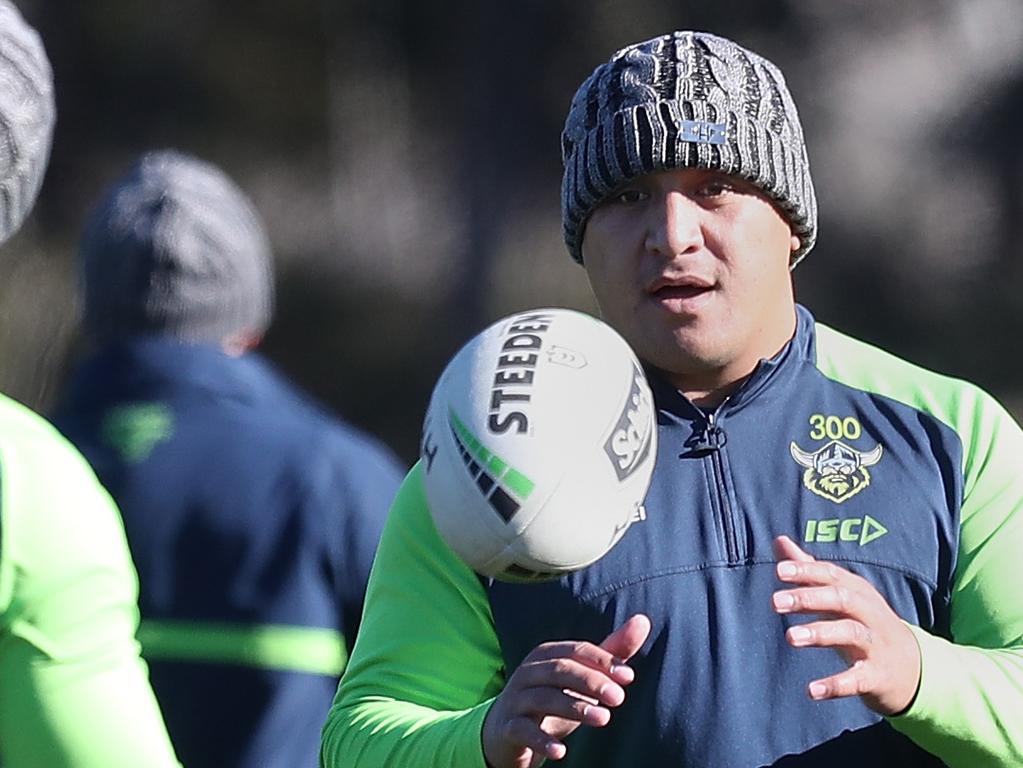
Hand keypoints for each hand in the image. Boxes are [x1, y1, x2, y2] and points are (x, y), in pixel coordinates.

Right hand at [481, 613, 649, 767]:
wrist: (508, 734)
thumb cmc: (552, 700)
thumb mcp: (582, 679)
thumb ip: (611, 654)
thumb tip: (643, 620)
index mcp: (546, 655)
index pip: (576, 651)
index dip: (602, 661)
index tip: (628, 677)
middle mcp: (528, 671)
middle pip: (560, 670)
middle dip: (591, 682)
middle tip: (619, 698)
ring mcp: (515, 699)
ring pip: (543, 697)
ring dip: (575, 707)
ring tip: (603, 719)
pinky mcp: (507, 727)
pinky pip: (523, 730)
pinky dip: (541, 740)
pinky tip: (561, 751)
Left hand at [771, 535, 920, 714]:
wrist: (912, 668)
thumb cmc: (864, 623)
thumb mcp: (840, 594)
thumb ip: (809, 570)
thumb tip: (779, 540)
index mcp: (857, 591)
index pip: (831, 575)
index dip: (807, 571)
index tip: (779, 570)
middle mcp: (869, 613)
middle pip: (841, 599)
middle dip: (809, 598)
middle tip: (775, 602)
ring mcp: (876, 644)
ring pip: (850, 633)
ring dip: (820, 633)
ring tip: (790, 637)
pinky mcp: (878, 676)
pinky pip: (857, 679)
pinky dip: (835, 684)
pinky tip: (812, 690)